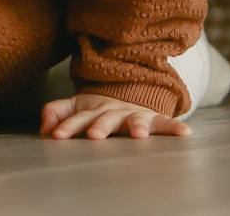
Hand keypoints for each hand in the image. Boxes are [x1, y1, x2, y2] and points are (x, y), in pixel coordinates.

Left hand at [39, 92, 191, 140]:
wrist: (129, 94)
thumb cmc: (100, 109)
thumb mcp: (77, 106)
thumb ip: (57, 112)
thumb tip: (44, 126)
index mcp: (95, 109)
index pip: (78, 118)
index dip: (68, 126)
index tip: (56, 136)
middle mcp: (115, 111)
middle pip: (106, 118)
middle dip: (100, 126)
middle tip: (95, 135)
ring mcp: (135, 114)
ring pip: (136, 119)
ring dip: (137, 125)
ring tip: (139, 134)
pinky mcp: (154, 119)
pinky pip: (166, 123)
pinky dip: (175, 128)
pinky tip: (185, 133)